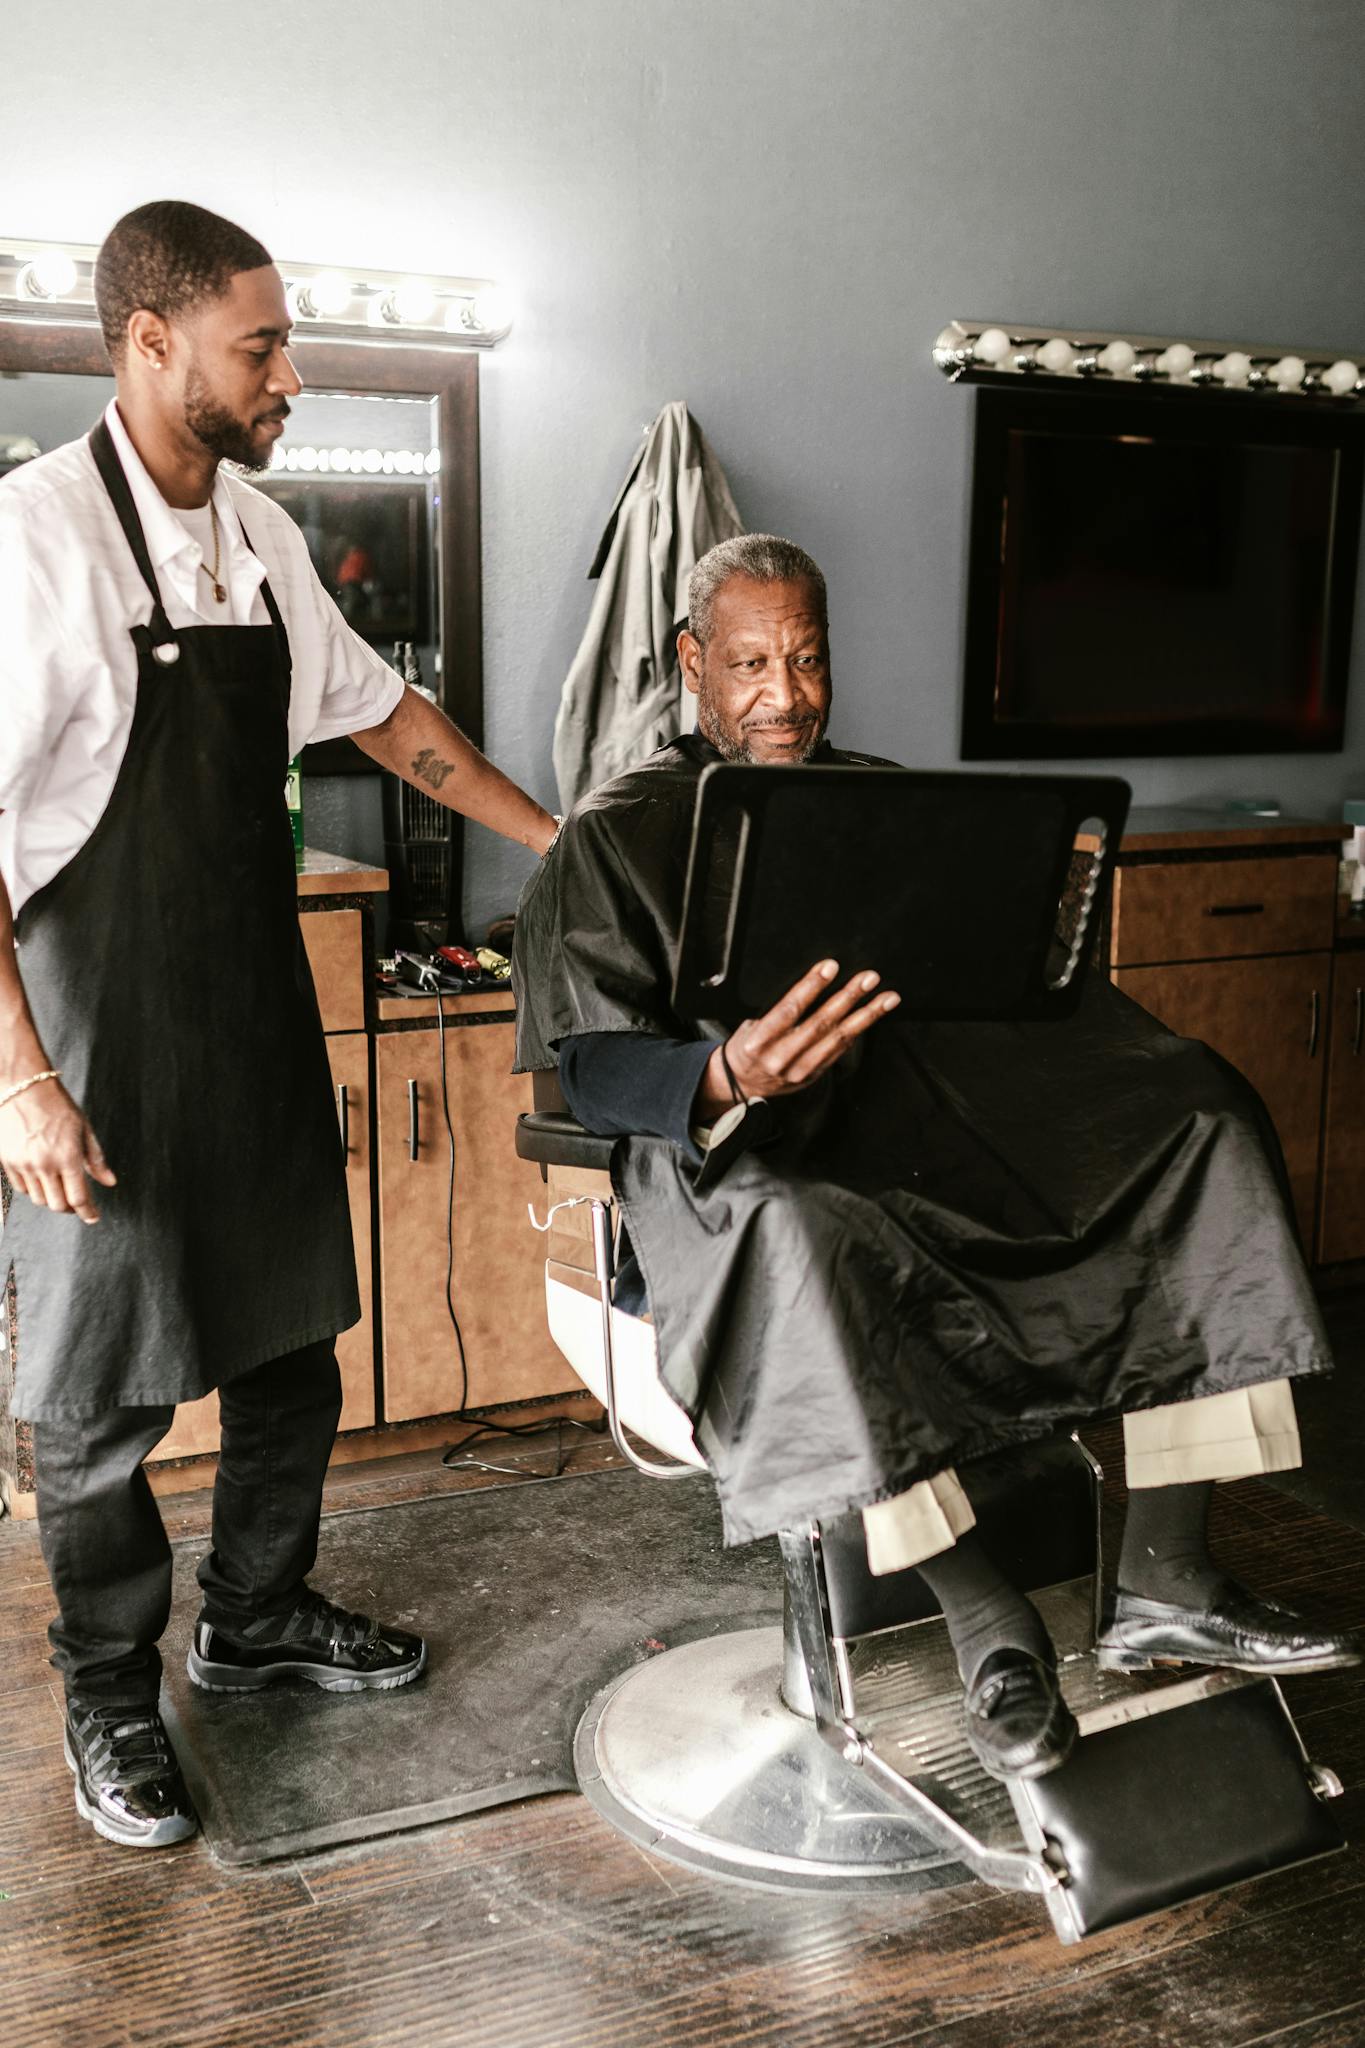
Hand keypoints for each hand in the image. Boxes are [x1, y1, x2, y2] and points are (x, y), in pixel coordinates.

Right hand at [0, 1078, 116, 1224]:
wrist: (21, 1087)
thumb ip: (96, 1159)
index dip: (88, 1212)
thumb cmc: (55, 1104)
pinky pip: (21, 1188)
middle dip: (70, 1208)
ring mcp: (23, 1164)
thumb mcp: (83, 1128)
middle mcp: (44, 1164)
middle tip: (77, 1203)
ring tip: (59, 1188)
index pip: (79, 1197)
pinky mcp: (6, 1162)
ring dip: (51, 1199)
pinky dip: (33, 1189)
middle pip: (57, 1204)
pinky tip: (41, 1178)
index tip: (93, 1217)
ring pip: (39, 1198)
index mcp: (67, 1156)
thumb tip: (110, 1181)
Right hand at [696, 959, 899, 1116]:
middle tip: (868, 979)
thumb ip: (776, 1010)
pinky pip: (840, 1051)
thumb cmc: (748, 1045)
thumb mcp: (750, 1024)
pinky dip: (859, 1032)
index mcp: (760, 1041)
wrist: (742, 1084)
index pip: (789, 1009)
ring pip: (838, 1039)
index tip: (830, 967)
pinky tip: (873, 1016)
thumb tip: (811, 982)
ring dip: (866, 1016)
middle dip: (848, 998)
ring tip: (885, 998)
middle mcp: (781, 1057)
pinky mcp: (814, 1076)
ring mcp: (800, 1070)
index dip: (811, 986)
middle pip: (820, 1023)